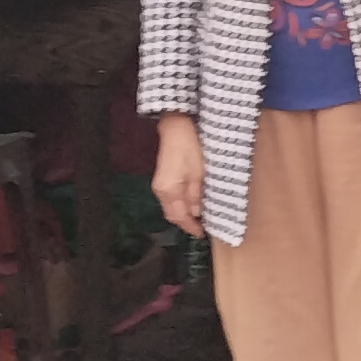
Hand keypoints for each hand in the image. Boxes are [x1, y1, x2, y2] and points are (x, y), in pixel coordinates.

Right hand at [152, 114, 204, 236]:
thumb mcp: (199, 173)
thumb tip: (197, 212)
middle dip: (186, 222)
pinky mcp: (162, 178)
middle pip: (172, 214)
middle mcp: (160, 191)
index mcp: (169, 191)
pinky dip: (180, 204)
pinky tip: (191, 203)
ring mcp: (159, 184)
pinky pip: (170, 198)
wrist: (176, 127)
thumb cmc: (190, 148)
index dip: (190, 227)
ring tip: (198, 217)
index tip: (201, 234)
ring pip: (171, 207)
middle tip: (201, 227)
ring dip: (183, 213)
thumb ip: (196, 195)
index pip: (179, 217)